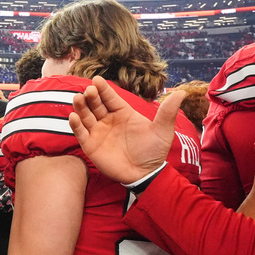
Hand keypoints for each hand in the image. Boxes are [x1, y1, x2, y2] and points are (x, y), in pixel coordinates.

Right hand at [68, 77, 183, 183]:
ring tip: (78, 99)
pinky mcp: (90, 145)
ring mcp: (98, 132)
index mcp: (123, 113)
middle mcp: (108, 120)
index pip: (110, 97)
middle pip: (95, 104)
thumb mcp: (162, 130)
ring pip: (86, 116)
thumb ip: (167, 112)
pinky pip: (81, 133)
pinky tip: (73, 117)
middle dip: (91, 96)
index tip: (97, 80)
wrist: (145, 174)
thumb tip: (181, 93)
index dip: (103, 89)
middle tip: (89, 91)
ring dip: (80, 107)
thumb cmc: (154, 152)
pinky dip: (76, 125)